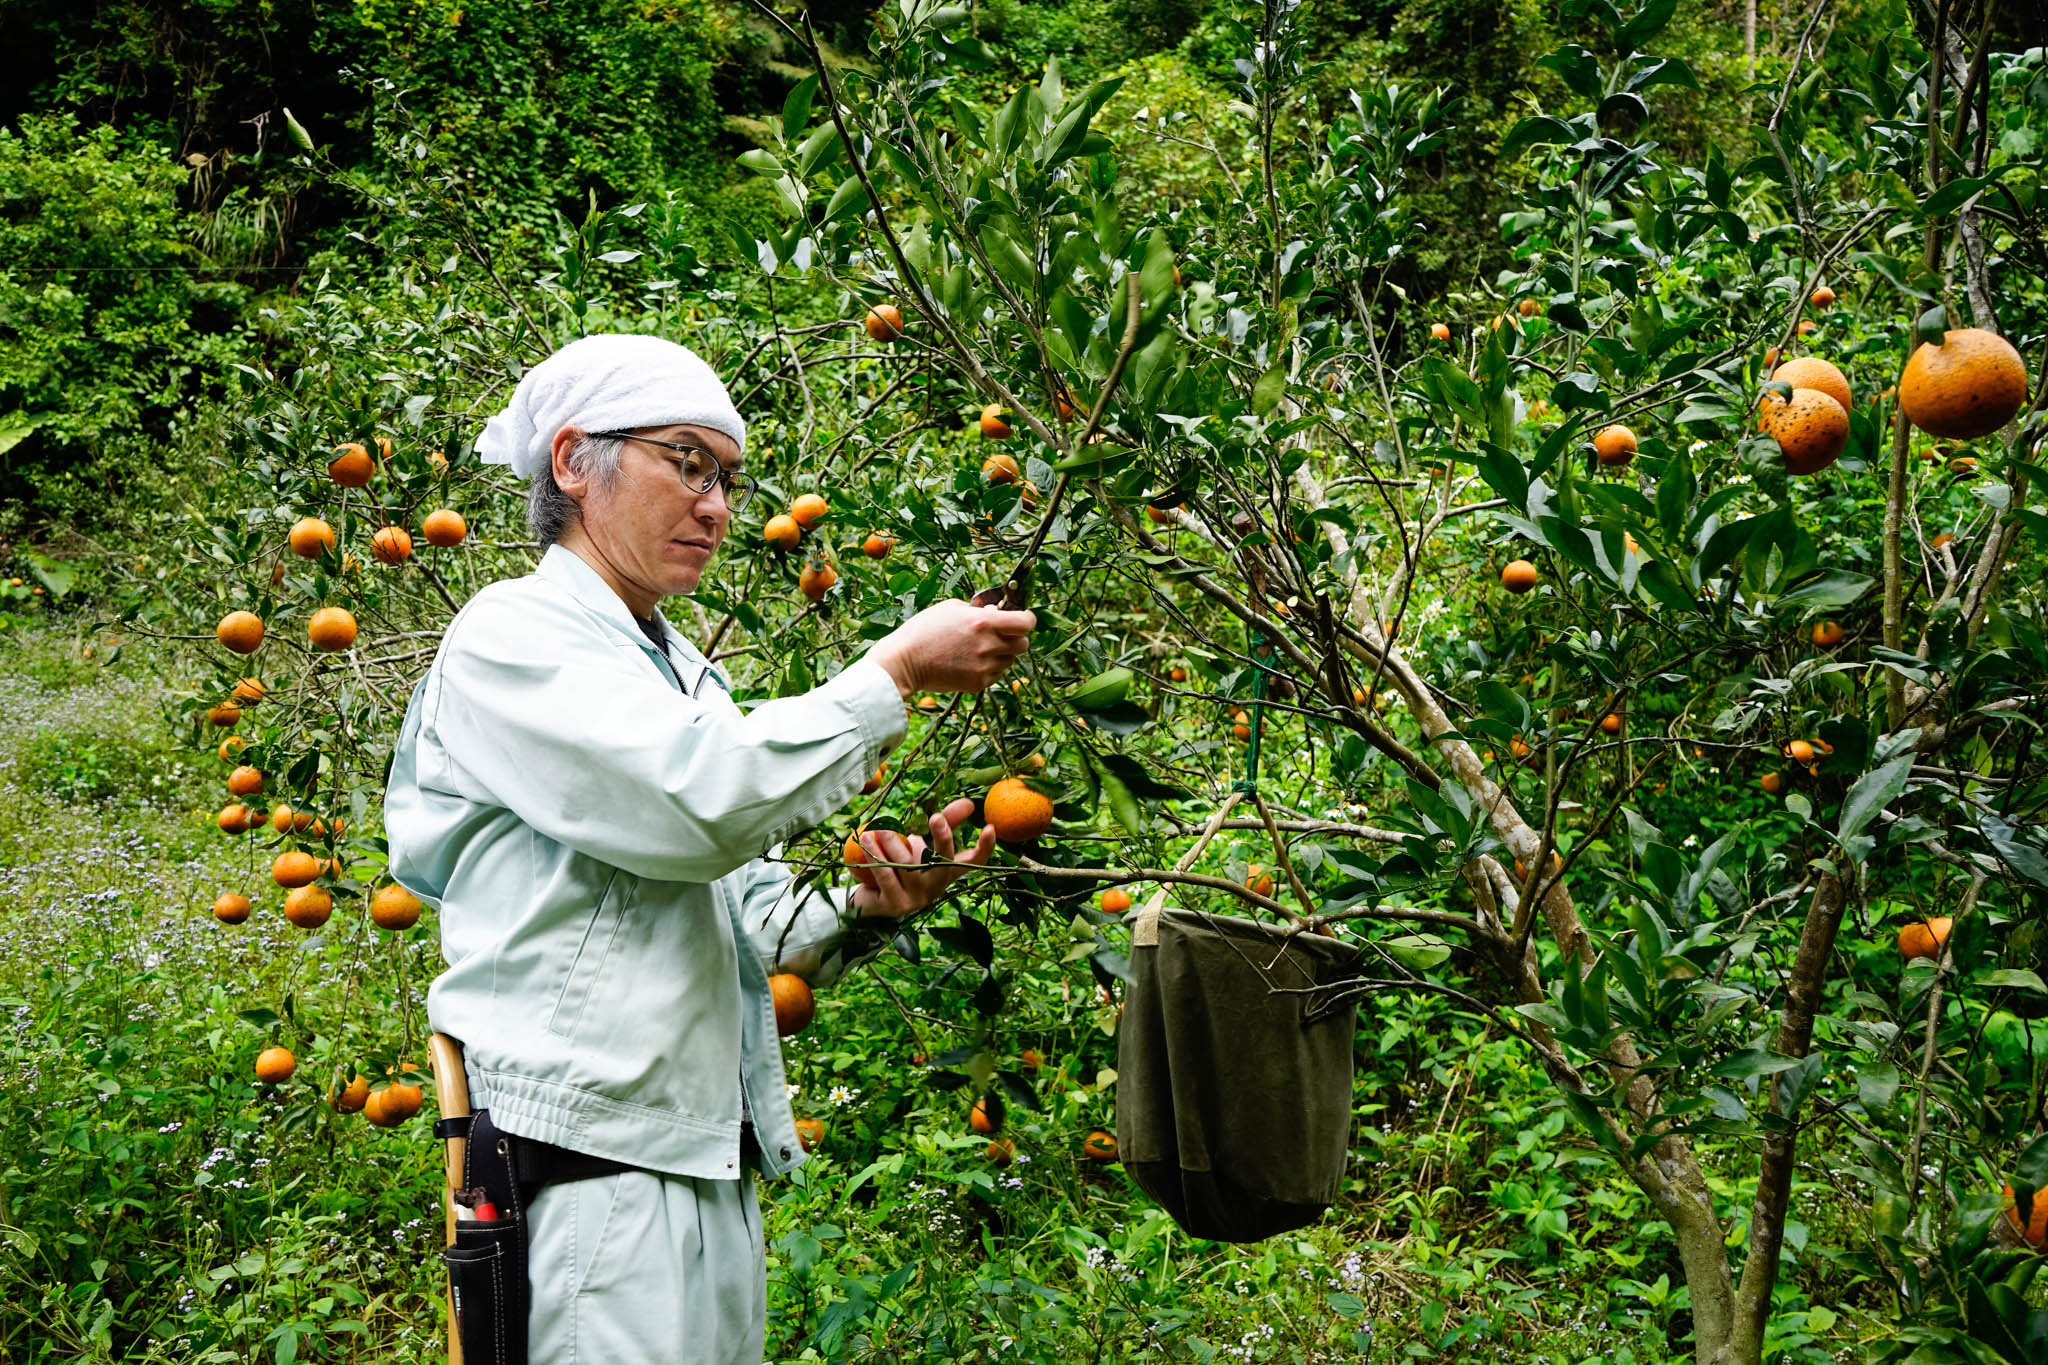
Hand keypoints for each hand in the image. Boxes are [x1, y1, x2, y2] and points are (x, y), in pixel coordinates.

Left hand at [846, 798, 993, 918]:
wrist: (869, 899)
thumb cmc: (901, 864)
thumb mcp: (922, 842)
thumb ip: (944, 823)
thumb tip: (970, 803)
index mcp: (947, 872)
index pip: (974, 862)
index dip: (985, 848)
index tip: (990, 827)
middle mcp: (937, 887)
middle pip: (944, 862)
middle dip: (943, 839)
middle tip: (936, 817)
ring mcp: (918, 899)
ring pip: (909, 865)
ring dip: (893, 842)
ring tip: (881, 827)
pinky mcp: (896, 905)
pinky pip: (886, 876)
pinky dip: (876, 855)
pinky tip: (867, 839)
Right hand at [867, 599, 1035, 699]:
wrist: (905, 662)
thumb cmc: (924, 630)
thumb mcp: (951, 608)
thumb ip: (978, 609)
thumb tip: (995, 612)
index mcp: (984, 622)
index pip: (1025, 623)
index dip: (1027, 619)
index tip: (1022, 618)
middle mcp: (988, 645)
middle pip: (1023, 644)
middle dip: (1015, 638)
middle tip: (1000, 635)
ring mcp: (984, 667)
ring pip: (1009, 661)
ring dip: (1001, 654)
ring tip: (978, 650)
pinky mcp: (978, 683)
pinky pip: (995, 675)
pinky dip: (989, 668)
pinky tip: (969, 662)